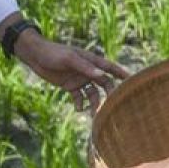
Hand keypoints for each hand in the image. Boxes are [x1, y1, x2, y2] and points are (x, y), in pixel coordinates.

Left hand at [13, 30, 129, 110]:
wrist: (35, 55)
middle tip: (112, 107)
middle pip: (104, 84)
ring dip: (94, 103)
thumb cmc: (53, 53)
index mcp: (90, 61)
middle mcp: (87, 70)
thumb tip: (102, 76)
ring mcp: (79, 79)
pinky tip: (79, 109)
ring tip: (93, 115)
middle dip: (108, 95)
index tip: (133, 81)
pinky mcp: (69, 86)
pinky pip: (79, 97)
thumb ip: (86, 68)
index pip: (110, 68)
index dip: (121, 74)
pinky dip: (81, 104)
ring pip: (92, 93)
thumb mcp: (69, 59)